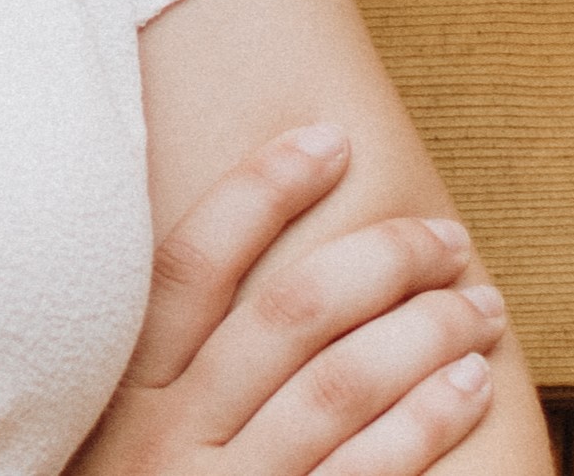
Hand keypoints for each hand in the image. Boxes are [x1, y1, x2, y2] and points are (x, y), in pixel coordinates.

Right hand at [70, 123, 506, 475]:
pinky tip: (466, 387)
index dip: (260, 190)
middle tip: (442, 236)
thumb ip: (141, 346)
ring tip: (477, 305)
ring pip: (340, 390)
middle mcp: (168, 435)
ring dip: (423, 336)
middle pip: (287, 319)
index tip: (326, 138)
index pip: (191, 261)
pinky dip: (426, 424)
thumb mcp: (96, 418)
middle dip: (378, 261)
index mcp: (118, 384)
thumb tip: (201, 230)